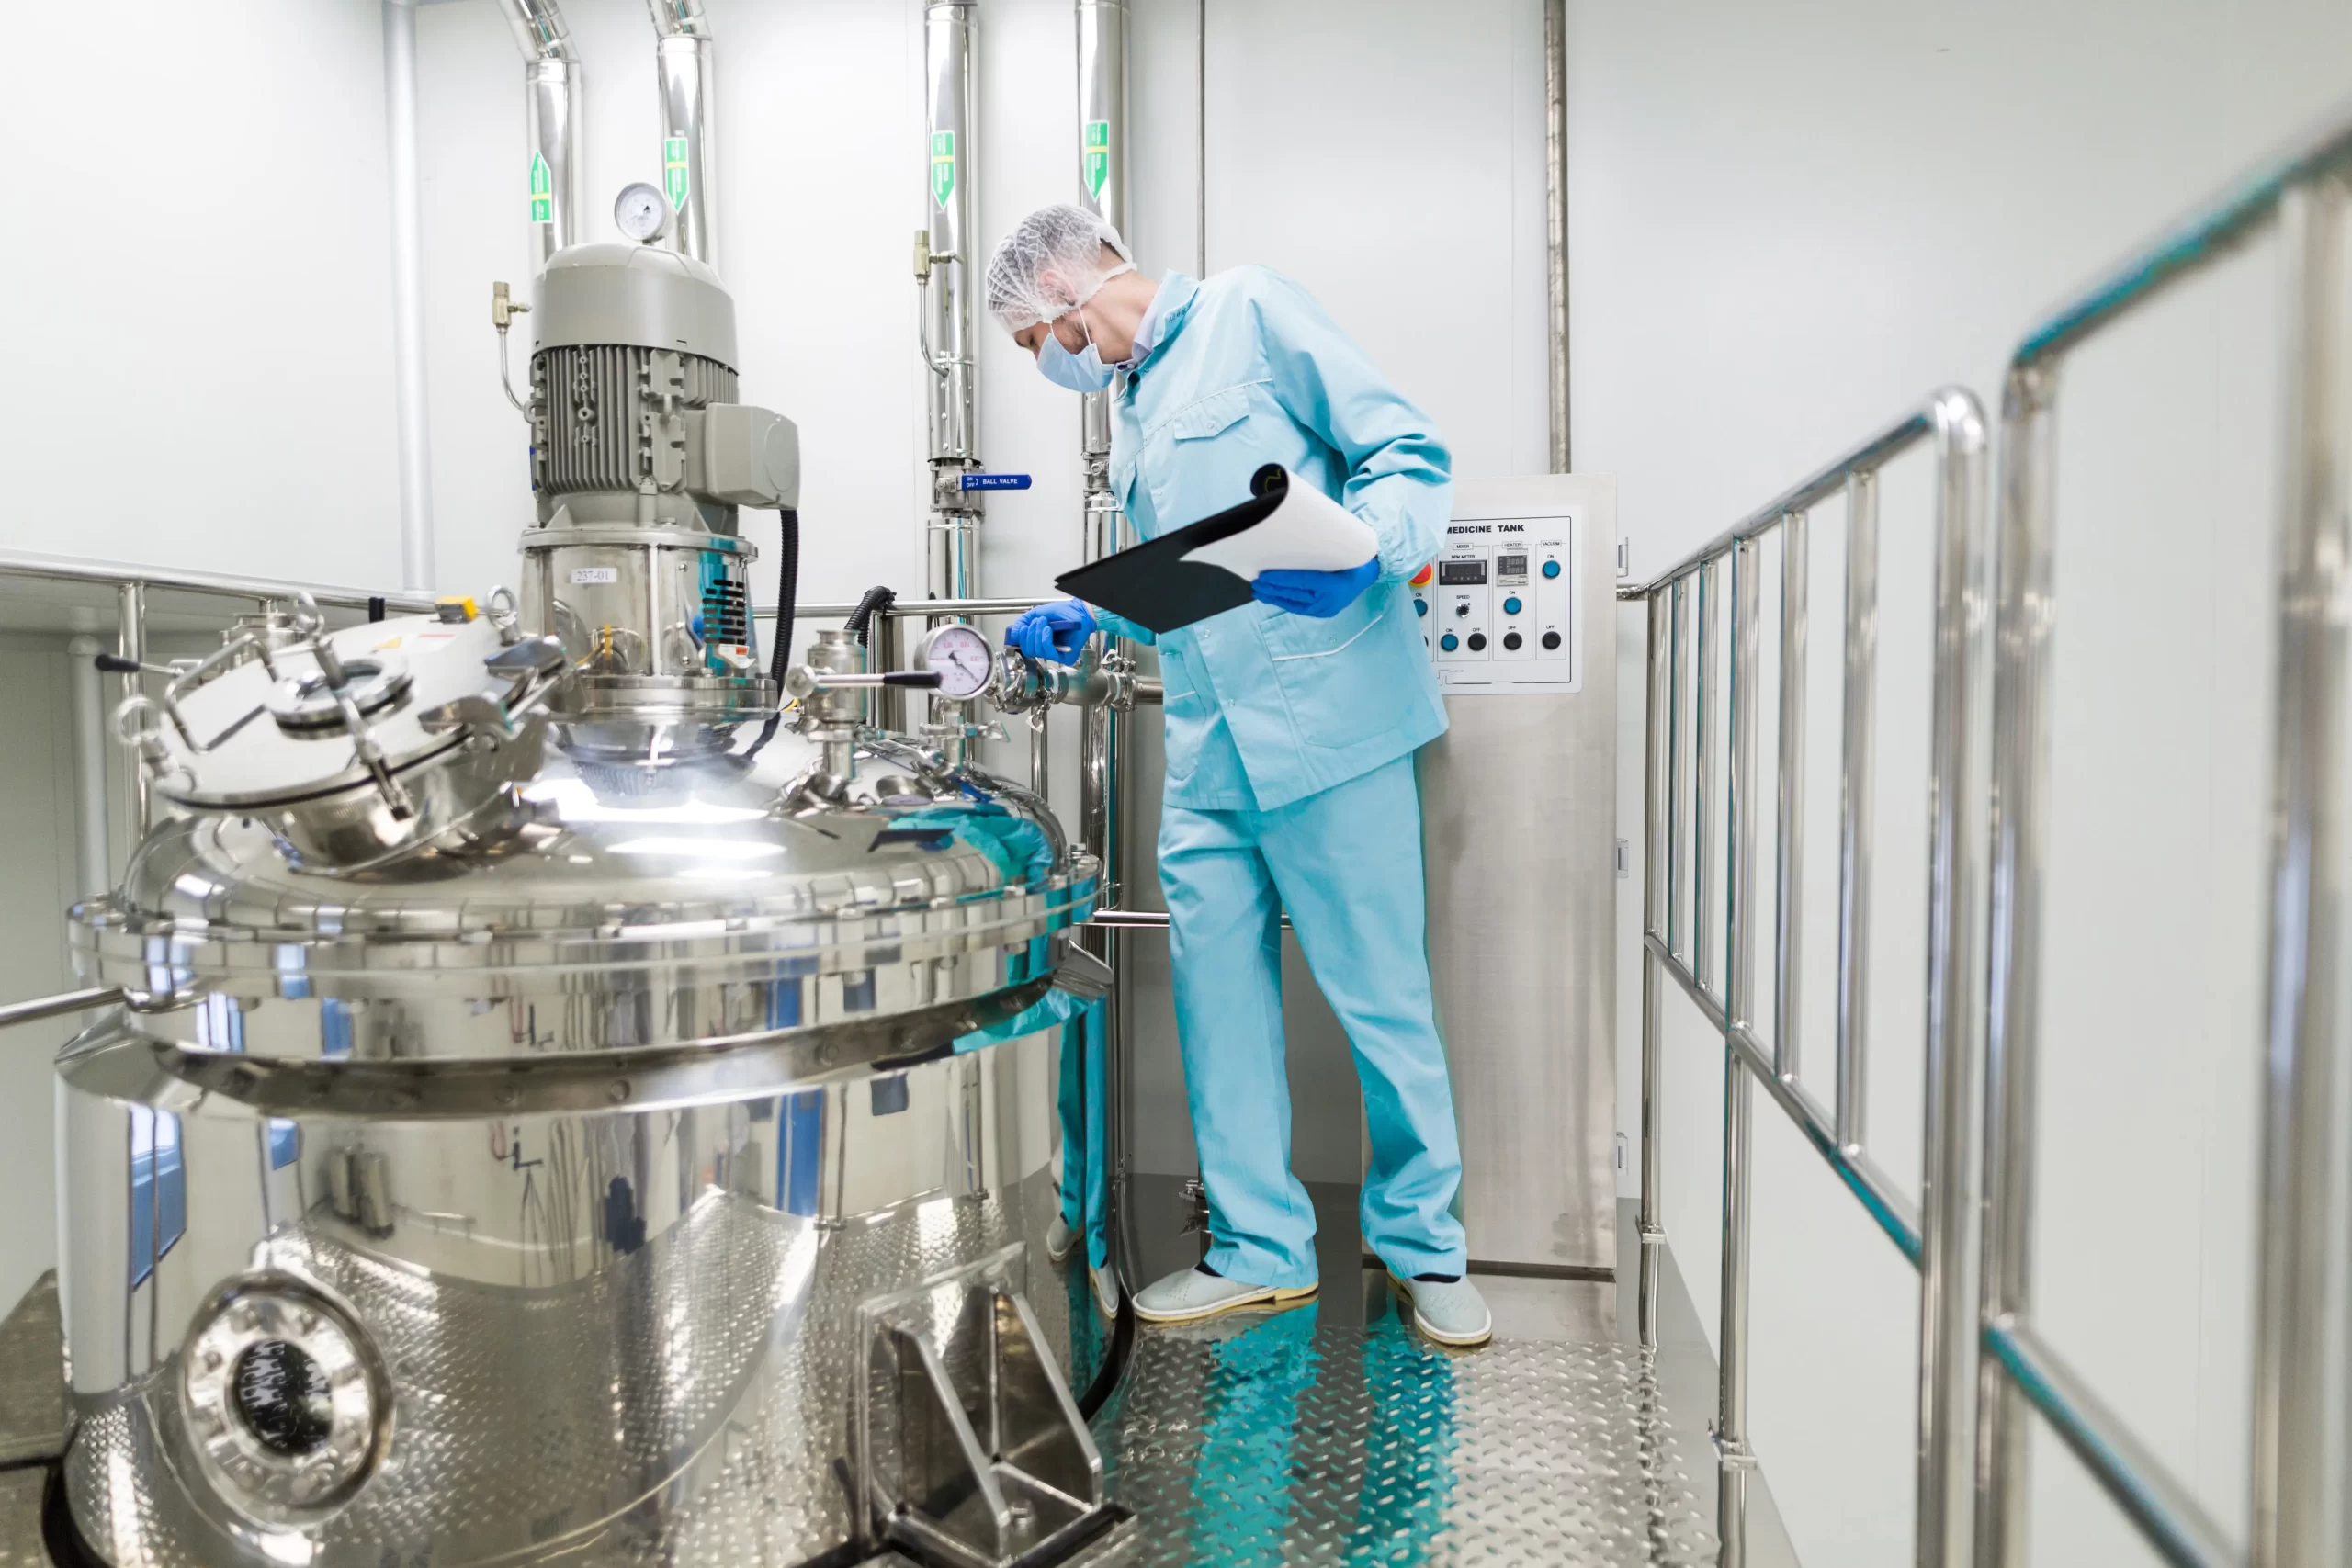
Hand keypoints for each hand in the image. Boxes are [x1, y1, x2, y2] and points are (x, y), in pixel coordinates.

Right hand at [1006, 599, 1097, 664]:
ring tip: (1044, 622)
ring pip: (1037, 651)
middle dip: (1029, 635)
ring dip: (1038, 634)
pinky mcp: (1065, 657)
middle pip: (1029, 651)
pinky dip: (1045, 639)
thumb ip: (1024, 621)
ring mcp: (1056, 655)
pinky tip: (1048, 630)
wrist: (1080, 611)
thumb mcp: (1038, 613)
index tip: (1021, 628)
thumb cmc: (1064, 613)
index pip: (1025, 647)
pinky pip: (1049, 652)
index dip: (1021, 639)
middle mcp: (1047, 650)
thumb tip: (1014, 633)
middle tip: (1036, 622)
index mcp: (1039, 641)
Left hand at [1251, 558, 1378, 618]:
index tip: (1263, 575)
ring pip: (1295, 603)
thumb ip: (1315, 547)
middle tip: (1256, 583)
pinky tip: (1272, 598)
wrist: (1368, 574)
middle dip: (1273, 589)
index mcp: (1336, 583)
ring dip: (1275, 597)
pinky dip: (1285, 602)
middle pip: (1296, 593)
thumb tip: (1290, 538)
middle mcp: (1330, 599)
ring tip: (1259, 591)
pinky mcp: (1323, 612)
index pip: (1303, 581)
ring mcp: (1326, 608)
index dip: (1281, 579)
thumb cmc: (1352, 557)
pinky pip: (1300, 608)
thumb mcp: (1338, 548)